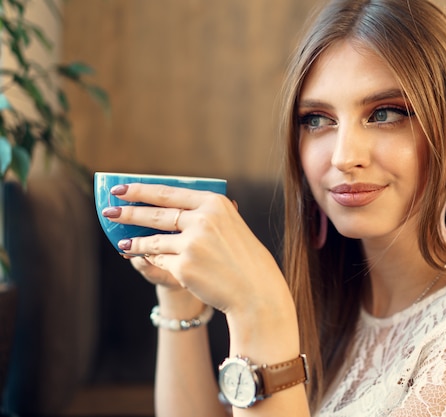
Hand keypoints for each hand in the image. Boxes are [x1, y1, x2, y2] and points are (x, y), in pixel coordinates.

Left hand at [102, 183, 286, 316]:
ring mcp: (192, 244)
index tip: (121, 188)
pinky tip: (143, 260)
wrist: (256, 291)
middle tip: (109, 211)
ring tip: (121, 243)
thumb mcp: (232, 226)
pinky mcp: (184, 267)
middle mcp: (202, 220)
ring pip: (153, 240)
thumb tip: (174, 207)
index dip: (141, 190)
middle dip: (128, 212)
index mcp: (214, 204)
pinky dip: (151, 260)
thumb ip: (208, 215)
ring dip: (133, 242)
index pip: (169, 193)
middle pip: (155, 214)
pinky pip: (160, 261)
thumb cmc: (245, 259)